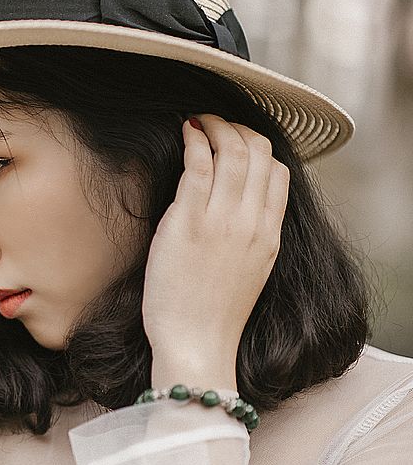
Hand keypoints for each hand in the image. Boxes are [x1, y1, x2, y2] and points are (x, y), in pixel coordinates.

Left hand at [141, 114, 289, 389]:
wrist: (197, 343)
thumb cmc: (213, 314)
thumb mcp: (249, 271)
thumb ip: (250, 236)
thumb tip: (239, 207)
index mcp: (269, 235)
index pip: (278, 173)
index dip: (259, 147)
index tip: (237, 140)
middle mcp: (251, 223)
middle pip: (258, 154)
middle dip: (237, 128)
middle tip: (215, 122)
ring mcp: (221, 221)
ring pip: (231, 152)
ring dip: (216, 126)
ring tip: (199, 120)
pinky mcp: (188, 222)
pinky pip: (197, 166)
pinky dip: (194, 140)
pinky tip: (185, 131)